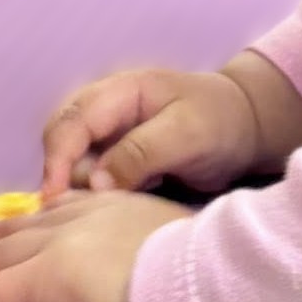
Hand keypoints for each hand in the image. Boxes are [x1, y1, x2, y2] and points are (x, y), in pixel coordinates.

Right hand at [41, 68, 262, 199]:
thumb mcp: (186, 134)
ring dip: (81, 188)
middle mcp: (105, 110)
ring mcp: (109, 135)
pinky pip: (92, 177)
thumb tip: (95, 183)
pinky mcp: (117, 159)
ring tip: (110, 208)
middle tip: (85, 209)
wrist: (246, 128)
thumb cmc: (219, 122)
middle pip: (60, 141)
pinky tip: (116, 208)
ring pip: (73, 163)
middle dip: (64, 175)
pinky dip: (96, 194)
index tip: (54, 200)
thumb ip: (140, 153)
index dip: (56, 160)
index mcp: (119, 92)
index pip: (70, 122)